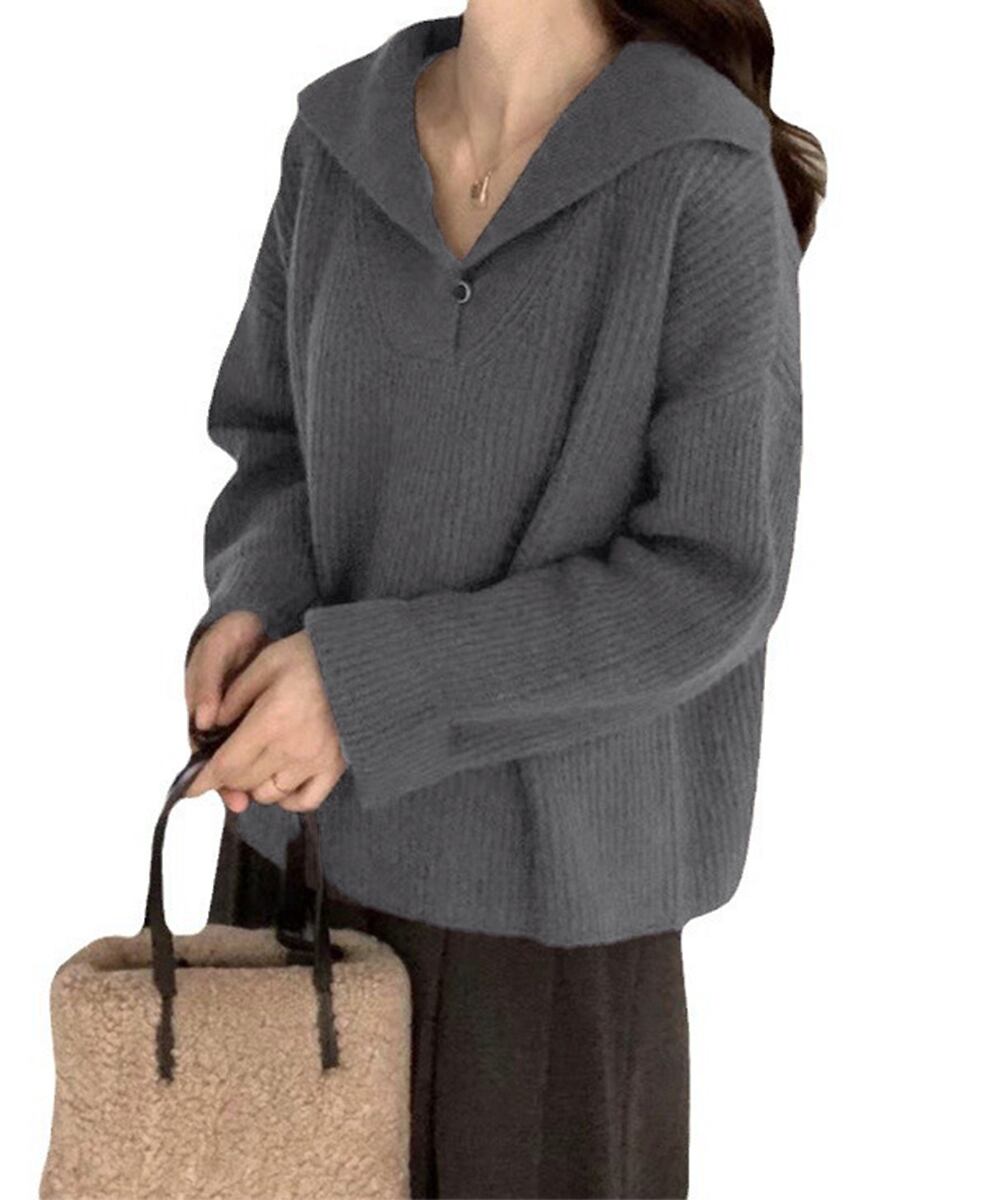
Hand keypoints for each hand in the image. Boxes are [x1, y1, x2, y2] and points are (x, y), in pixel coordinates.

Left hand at [183, 631, 345, 814]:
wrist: (367, 664)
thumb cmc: (315, 658)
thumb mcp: (266, 662)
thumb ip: (234, 695)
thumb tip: (210, 724)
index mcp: (271, 721)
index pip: (226, 765)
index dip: (202, 781)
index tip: (187, 788)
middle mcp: (292, 749)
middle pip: (243, 781)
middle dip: (226, 776)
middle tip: (224, 759)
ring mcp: (315, 762)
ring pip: (269, 794)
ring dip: (254, 784)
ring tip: (256, 761)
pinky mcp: (334, 768)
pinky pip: (304, 801)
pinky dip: (286, 797)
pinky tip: (281, 780)